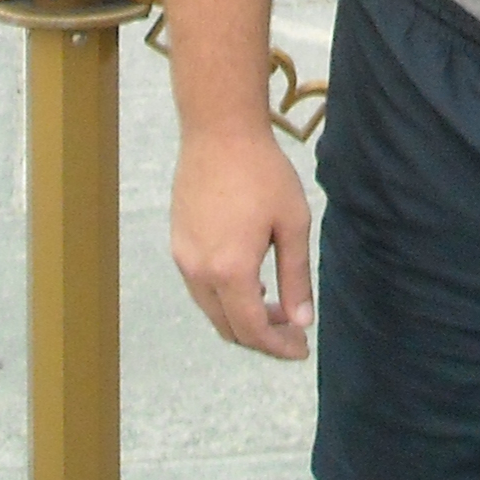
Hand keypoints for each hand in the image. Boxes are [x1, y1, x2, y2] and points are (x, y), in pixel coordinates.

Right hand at [170, 128, 315, 357]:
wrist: (219, 130)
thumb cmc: (262, 171)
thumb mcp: (292, 223)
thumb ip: (296, 277)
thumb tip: (302, 322)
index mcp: (230, 271)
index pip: (253, 330)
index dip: (278, 347)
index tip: (301, 349)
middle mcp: (199, 272)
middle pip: (228, 327)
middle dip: (262, 337)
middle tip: (292, 330)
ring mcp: (183, 258)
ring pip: (212, 310)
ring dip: (242, 316)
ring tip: (275, 305)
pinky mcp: (177, 243)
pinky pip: (200, 287)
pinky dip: (225, 296)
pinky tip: (248, 281)